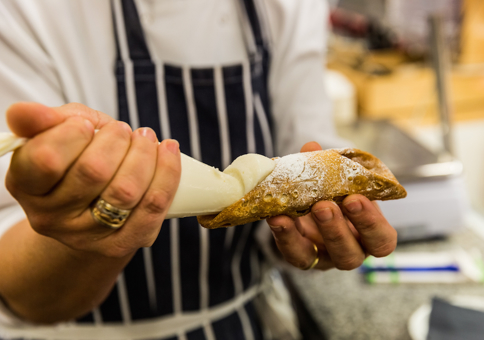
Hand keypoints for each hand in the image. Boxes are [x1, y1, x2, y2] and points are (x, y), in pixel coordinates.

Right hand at [6, 102, 180, 257]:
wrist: (88, 206)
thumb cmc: (74, 159)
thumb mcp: (55, 134)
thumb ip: (42, 120)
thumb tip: (25, 112)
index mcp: (26, 185)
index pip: (48, 159)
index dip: (73, 134)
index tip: (87, 124)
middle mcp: (51, 217)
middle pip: (94, 172)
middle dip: (116, 140)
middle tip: (123, 129)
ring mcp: (86, 236)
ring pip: (126, 191)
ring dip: (144, 154)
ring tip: (146, 138)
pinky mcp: (121, 243)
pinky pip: (153, 208)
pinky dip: (167, 174)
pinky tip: (168, 151)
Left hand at [266, 142, 396, 270]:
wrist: (306, 206)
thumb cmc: (334, 193)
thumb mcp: (337, 182)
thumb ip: (329, 168)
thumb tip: (311, 148)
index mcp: (369, 236)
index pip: (382, 240)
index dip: (371, 223)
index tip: (356, 198)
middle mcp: (349, 252)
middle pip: (350, 256)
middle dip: (337, 230)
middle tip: (325, 205)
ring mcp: (322, 258)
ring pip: (318, 259)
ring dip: (306, 233)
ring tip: (303, 208)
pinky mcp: (298, 256)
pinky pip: (292, 251)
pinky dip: (284, 234)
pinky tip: (277, 216)